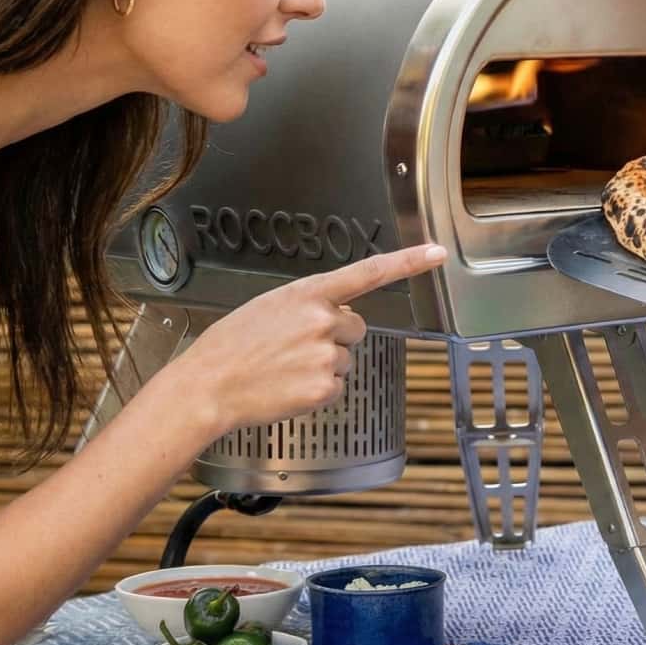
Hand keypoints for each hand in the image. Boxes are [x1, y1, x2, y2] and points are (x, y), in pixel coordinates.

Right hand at [170, 244, 446, 433]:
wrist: (207, 386)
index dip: (409, 262)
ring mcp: (326, 354)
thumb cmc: (231, 346)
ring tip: (283, 368)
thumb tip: (339, 316)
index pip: (368, 272)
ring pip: (345, 360)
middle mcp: (324, 320)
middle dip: (334, 338)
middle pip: (357, 328)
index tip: (438, 253)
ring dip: (322, 366)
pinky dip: (317, 391)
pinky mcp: (325, 387)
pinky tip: (287, 387)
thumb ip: (310, 305)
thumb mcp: (270, 307)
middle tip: (293, 348)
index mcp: (309, 293)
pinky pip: (337, 387)